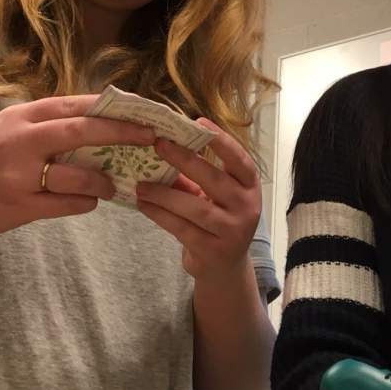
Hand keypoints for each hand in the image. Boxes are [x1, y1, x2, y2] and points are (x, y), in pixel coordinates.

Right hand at [0, 95, 156, 237]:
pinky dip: (86, 202)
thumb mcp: (8, 129)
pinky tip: (88, 200)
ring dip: (104, 181)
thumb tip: (102, 119)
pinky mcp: (20, 206)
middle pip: (82, 131)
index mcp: (21, 117)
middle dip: (122, 133)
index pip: (76, 105)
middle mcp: (20, 140)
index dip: (114, 108)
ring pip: (80, 176)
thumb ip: (47, 124)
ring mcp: (19, 175)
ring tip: (112, 185)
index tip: (145, 111)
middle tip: (151, 138)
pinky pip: (70, 204)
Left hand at [134, 119, 261, 282]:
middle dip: (185, 159)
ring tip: (141, 184)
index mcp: (249, 187)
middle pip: (214, 179)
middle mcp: (247, 207)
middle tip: (159, 144)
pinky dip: (159, 215)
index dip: (222, 140)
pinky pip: (181, 228)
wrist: (224, 268)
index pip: (240, 160)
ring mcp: (232, 231)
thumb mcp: (213, 197)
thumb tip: (164, 147)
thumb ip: (195, 176)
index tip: (198, 121)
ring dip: (164, 194)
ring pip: (195, 207)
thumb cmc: (217, 221)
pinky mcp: (212, 250)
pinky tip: (143, 205)